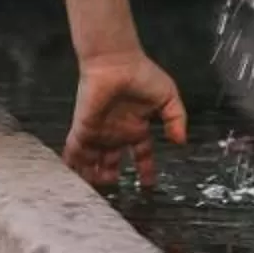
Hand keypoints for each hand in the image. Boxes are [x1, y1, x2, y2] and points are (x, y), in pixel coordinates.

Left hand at [64, 50, 187, 189]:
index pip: (141, 154)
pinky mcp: (83, 128)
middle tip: (114, 189)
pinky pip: (75, 150)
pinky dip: (73, 164)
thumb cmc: (142, 75)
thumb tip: (181, 141)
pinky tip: (72, 179)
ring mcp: (99, 131)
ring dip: (93, 175)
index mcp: (136, 127)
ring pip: (93, 160)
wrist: (116, 62)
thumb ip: (176, 119)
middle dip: (111, 176)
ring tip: (96, 191)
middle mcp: (117, 132)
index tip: (147, 184)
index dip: (144, 169)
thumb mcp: (168, 97)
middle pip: (111, 161)